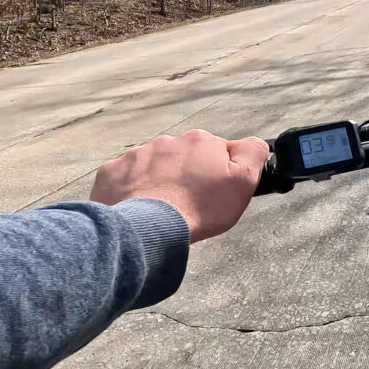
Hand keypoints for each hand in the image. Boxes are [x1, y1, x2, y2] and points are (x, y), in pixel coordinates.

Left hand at [91, 130, 268, 241]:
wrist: (148, 227)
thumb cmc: (200, 208)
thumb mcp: (243, 182)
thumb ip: (254, 153)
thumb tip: (256, 142)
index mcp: (201, 141)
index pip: (217, 151)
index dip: (219, 171)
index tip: (215, 191)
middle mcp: (168, 141)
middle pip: (184, 157)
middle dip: (187, 174)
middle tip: (190, 202)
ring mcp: (137, 155)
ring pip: (155, 165)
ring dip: (161, 180)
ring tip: (163, 208)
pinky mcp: (113, 171)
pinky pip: (126, 177)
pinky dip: (133, 189)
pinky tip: (139, 207)